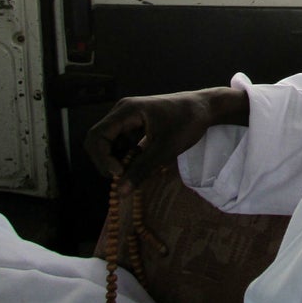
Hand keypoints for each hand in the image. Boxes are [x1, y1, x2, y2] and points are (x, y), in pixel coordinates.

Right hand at [85, 86, 248, 192]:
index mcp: (126, 111)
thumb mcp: (164, 150)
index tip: (120, 174)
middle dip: (106, 161)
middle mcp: (121, 111)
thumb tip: (120, 193)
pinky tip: (138, 161)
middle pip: (98, 140)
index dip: (102, 159)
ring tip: (133, 168)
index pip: (97, 137)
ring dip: (115, 159)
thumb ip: (140, 170)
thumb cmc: (187, 123)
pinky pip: (119, 141)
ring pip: (107, 142)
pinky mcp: (133, 123)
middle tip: (124, 175)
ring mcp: (127, 116)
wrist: (204, 108)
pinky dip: (124, 155)